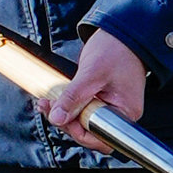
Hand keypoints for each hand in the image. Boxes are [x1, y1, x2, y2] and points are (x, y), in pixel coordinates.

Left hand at [47, 26, 148, 146]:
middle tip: (48, 106)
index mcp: (125, 113)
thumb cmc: (116, 50)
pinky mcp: (100, 100)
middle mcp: (119, 114)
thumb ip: (74, 97)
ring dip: (63, 113)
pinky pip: (82, 110)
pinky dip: (67, 105)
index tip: (61, 118)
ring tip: (47, 101)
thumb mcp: (92, 73)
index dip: (78, 132)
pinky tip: (54, 99)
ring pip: (82, 121)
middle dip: (66, 122)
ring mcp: (110, 107)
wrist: (121, 33)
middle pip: (89, 132)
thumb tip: (57, 118)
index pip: (101, 139)